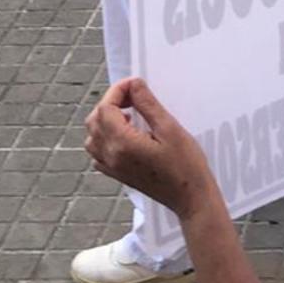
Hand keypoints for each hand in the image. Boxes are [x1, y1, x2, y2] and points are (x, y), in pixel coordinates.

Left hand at [84, 78, 217, 221]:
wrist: (190, 198)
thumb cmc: (186, 165)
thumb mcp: (170, 129)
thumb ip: (148, 105)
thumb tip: (134, 85)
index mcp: (123, 143)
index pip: (106, 108)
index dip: (118, 91)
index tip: (135, 84)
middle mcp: (111, 156)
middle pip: (95, 120)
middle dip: (110, 102)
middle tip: (134, 96)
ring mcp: (112, 167)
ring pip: (92, 137)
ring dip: (105, 120)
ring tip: (128, 114)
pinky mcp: (117, 175)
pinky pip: (98, 153)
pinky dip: (104, 138)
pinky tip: (125, 135)